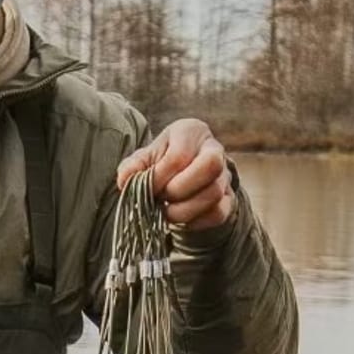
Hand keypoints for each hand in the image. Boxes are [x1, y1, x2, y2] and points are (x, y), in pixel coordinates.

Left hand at [116, 118, 236, 231]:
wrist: (182, 176)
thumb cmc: (161, 163)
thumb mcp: (144, 159)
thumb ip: (133, 167)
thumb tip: (125, 180)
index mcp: (191, 132)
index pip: (179, 156)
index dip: (159, 178)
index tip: (147, 190)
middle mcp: (213, 149)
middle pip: (211, 166)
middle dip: (180, 190)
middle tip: (162, 199)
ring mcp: (224, 174)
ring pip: (214, 193)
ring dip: (185, 210)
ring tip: (166, 212)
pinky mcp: (228, 198)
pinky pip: (218, 213)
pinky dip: (196, 222)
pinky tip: (180, 219)